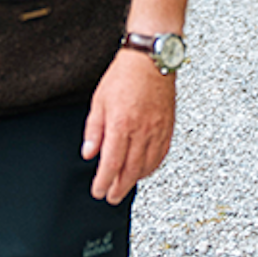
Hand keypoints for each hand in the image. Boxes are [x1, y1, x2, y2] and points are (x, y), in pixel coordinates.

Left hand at [81, 47, 177, 203]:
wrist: (151, 59)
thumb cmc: (124, 75)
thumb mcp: (99, 101)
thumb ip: (94, 130)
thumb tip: (89, 153)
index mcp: (120, 124)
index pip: (111, 163)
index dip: (104, 182)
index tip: (98, 191)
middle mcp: (141, 130)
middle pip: (130, 170)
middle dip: (119, 187)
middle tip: (111, 197)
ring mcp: (157, 129)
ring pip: (148, 165)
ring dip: (136, 179)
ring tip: (126, 185)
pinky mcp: (168, 126)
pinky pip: (162, 154)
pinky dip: (153, 166)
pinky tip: (145, 169)